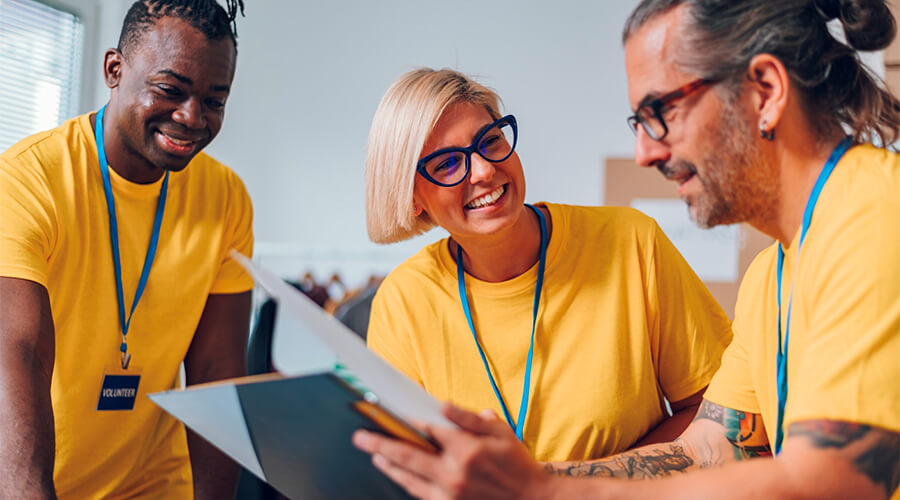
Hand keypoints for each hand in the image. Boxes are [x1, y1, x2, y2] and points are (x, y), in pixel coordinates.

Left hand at [352, 402, 553, 499]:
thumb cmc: (517, 464)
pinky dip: (406, 482)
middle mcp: (454, 473)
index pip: (428, 430)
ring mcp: (450, 493)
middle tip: (360, 437)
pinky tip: (396, 473)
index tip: (388, 413)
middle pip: (408, 456)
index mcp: (467, 450)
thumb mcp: (501, 432)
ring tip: (373, 454)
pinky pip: (420, 494)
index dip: (407, 420)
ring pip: (409, 478)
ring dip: (388, 465)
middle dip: (381, 444)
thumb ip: (470, 418)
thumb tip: (444, 405)